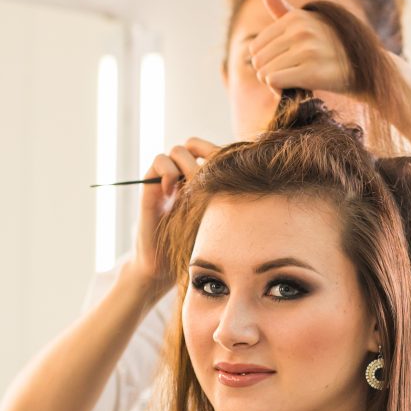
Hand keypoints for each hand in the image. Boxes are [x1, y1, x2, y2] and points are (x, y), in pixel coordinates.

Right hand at [120, 137, 219, 297]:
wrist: (163, 266)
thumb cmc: (194, 247)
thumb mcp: (218, 220)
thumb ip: (228, 199)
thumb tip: (258, 181)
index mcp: (203, 181)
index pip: (213, 150)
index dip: (220, 155)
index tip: (227, 174)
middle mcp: (185, 176)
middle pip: (196, 144)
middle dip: (203, 157)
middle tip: (207, 182)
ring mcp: (168, 180)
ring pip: (178, 150)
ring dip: (186, 165)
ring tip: (189, 190)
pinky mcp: (152, 186)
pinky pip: (159, 160)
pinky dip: (167, 171)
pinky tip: (172, 193)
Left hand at [245, 0, 353, 94]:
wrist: (361, 71)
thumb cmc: (328, 47)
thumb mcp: (306, 22)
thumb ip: (281, 7)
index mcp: (295, 18)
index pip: (255, 47)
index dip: (266, 61)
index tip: (283, 65)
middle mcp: (301, 31)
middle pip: (258, 61)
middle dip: (269, 73)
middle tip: (289, 76)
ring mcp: (308, 50)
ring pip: (265, 73)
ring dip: (275, 85)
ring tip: (295, 83)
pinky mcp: (312, 72)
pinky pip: (274, 81)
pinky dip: (280, 92)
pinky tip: (295, 90)